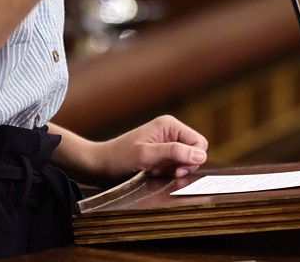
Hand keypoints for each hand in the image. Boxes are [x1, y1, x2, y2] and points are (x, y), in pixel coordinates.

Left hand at [53, 115, 208, 185]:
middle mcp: (170, 132)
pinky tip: (151, 172)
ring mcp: (166, 143)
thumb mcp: (146, 155)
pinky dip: (165, 173)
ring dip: (171, 171)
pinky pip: (175, 167)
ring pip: (185, 162)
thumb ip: (174, 153)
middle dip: (181, 166)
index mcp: (170, 125)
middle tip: (159, 170)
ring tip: (152, 170)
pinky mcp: (161, 155)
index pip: (200, 143)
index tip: (174, 169)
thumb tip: (200, 155)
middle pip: (194, 153)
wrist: (99, 166)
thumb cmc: (118, 158)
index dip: (191, 159)